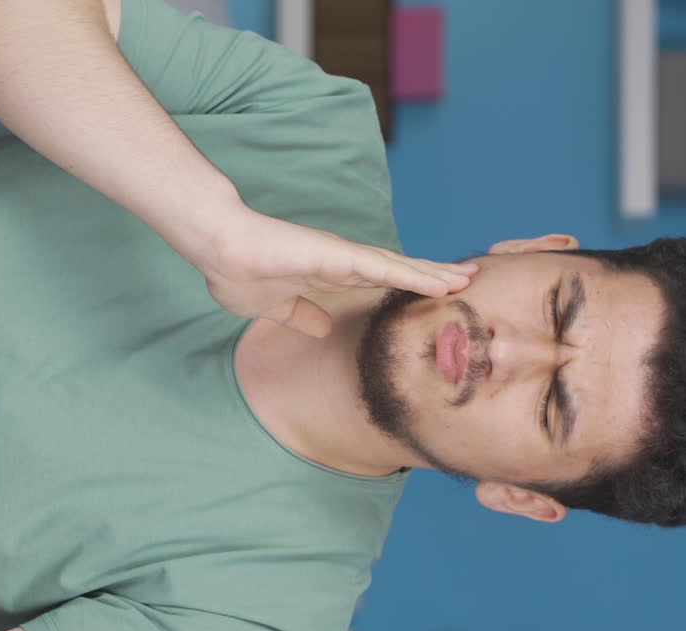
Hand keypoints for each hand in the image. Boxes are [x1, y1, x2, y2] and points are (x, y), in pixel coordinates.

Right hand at [185, 208, 479, 337]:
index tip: (433, 295)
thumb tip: (320, 327)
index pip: (377, 281)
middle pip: (397, 272)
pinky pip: (386, 269)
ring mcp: (343, 256)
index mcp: (329, 273)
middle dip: (431, 278)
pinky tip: (441, 283)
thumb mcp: (275, 306)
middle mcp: (343, 261)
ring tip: (466, 279)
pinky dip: (416, 277)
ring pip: (399, 268)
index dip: (406, 287)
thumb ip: (301, 314)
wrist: (218, 249)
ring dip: (433, 275)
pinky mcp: (339, 255)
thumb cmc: (237, 272)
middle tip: (467, 282)